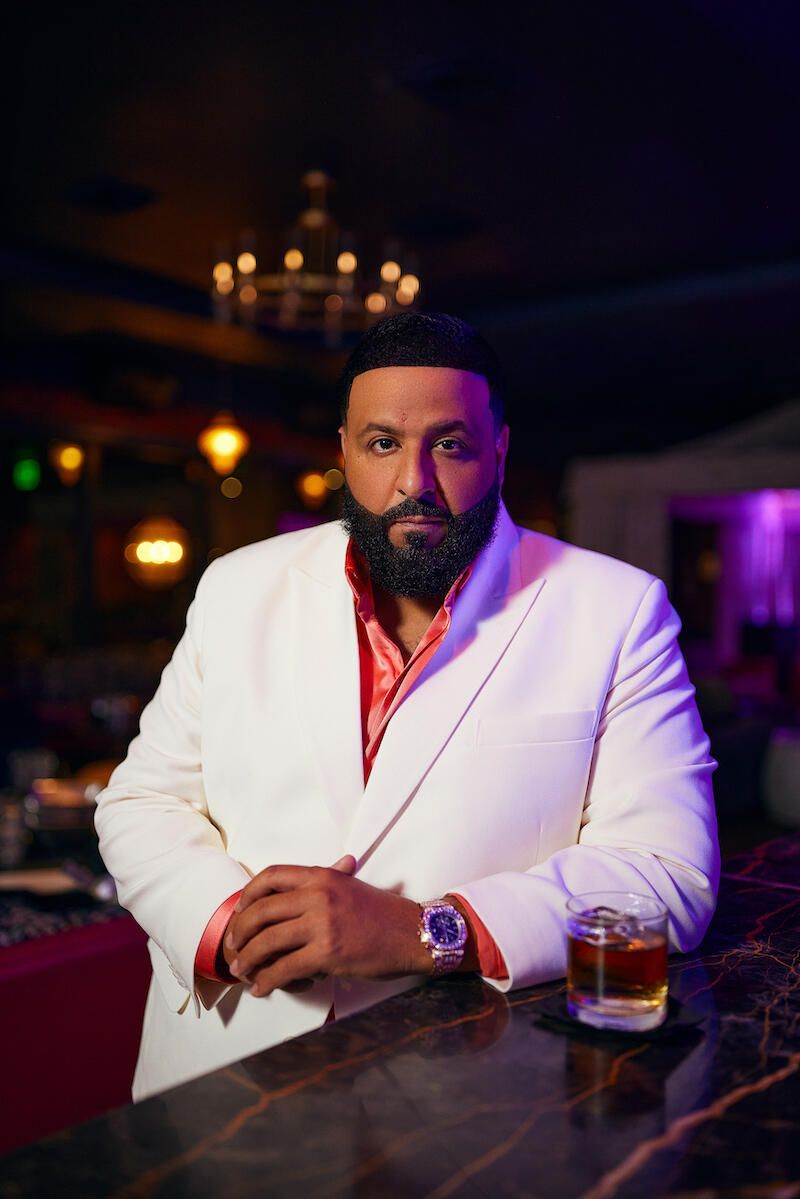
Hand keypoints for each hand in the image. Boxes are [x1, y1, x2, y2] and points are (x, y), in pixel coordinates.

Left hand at [222, 855, 431, 996]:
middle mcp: (318, 895)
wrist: (413, 933)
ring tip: (241, 970)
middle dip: (240, 931)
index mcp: (321, 876)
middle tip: (233, 946)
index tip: (241, 911)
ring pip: (267, 941)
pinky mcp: (328, 953)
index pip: (270, 876)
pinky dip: (267, 981)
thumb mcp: (351, 886)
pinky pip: (285, 969)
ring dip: (247, 959)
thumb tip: (298, 883)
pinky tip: (262, 988)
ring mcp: (322, 924)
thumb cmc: (383, 913)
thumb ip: (323, 881)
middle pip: (261, 911)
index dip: (248, 894)